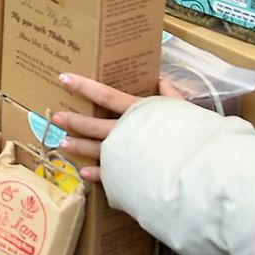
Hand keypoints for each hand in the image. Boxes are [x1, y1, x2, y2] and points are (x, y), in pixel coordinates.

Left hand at [50, 73, 185, 183]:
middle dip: (74, 120)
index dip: (83, 86)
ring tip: (62, 143)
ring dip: (78, 146)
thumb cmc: (193, 135)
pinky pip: (108, 175)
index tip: (63, 78)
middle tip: (56, 117)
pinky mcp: (128, 176)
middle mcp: (126, 132)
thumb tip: (163, 81)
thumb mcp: (184, 110)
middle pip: (94, 124)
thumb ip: (171, 96)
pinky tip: (83, 173)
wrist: (198, 168)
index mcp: (138, 112)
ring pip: (96, 148)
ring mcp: (124, 155)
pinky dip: (95, 173)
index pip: (105, 95)